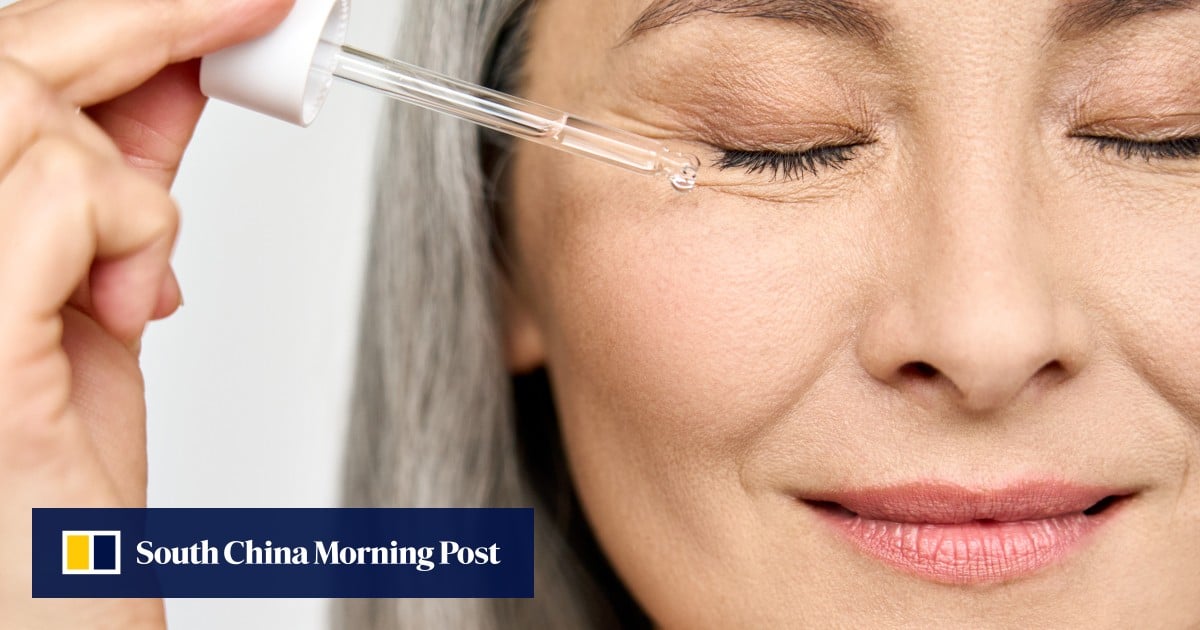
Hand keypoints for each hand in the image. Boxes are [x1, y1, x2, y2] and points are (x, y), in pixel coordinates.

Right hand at [0, 0, 291, 626]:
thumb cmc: (45, 492)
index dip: (119, 12)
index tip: (226, 3)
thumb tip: (173, 74)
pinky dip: (128, 232)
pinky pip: (55, 193)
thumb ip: (115, 178)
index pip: (3, 59)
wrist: (37, 611)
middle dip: (140, 21)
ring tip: (134, 278)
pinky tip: (123, 311)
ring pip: (18, 106)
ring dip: (123, 183)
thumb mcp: (92, 293)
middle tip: (248, 14)